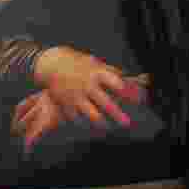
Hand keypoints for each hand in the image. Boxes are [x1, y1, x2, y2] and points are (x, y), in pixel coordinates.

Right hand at [32, 46, 146, 129]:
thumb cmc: (78, 63)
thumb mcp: (94, 63)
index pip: (115, 83)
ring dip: (101, 121)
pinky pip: (77, 117)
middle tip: (127, 123)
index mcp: (96, 73)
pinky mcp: (66, 104)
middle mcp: (87, 85)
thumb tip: (127, 78)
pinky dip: (83, 121)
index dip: (127, 91)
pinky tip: (87, 123)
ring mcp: (76, 95)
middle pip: (105, 103)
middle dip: (117, 114)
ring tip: (107, 125)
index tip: (136, 99)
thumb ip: (110, 71)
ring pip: (91, 114)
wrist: (52, 64)